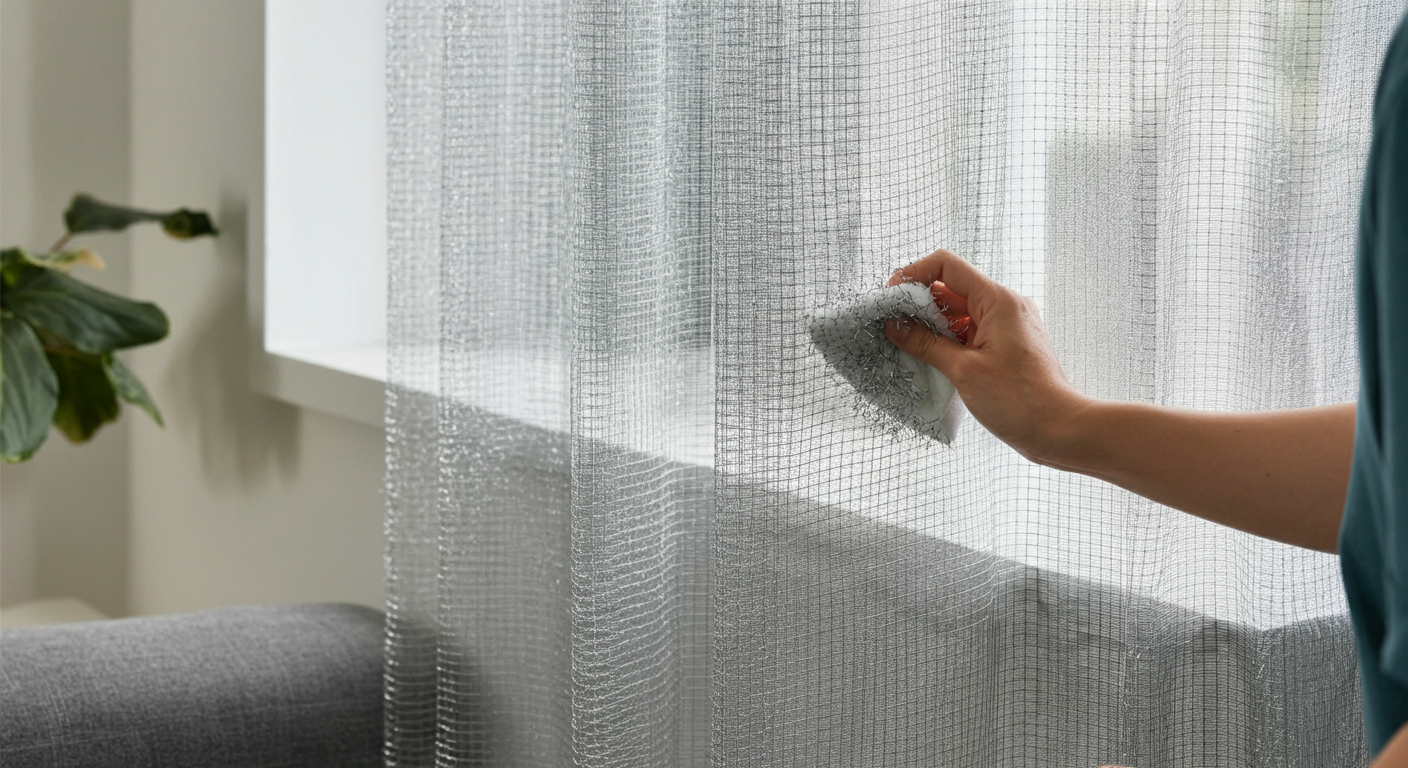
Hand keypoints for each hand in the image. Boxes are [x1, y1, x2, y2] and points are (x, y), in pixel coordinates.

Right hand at [884, 249, 1087, 463]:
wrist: (1058, 429)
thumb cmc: (1020, 400)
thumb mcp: (963, 370)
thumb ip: (925, 343)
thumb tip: (895, 326)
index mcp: (997, 300)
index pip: (947, 266)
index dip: (914, 274)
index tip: (891, 296)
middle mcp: (1004, 305)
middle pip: (950, 288)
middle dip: (918, 303)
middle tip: (892, 324)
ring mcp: (1006, 324)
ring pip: (958, 311)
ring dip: (931, 324)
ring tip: (905, 344)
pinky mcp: (1005, 343)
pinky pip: (969, 330)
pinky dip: (947, 339)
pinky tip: (928, 356)